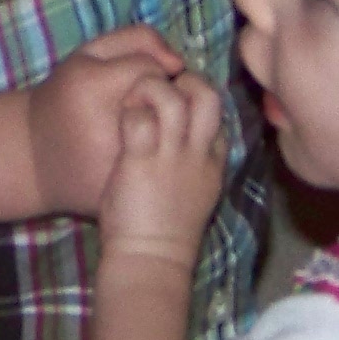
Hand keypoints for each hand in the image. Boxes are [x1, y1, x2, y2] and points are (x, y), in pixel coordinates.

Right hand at [28, 25, 185, 216]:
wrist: (34, 156)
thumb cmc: (67, 98)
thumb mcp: (90, 54)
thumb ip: (138, 40)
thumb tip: (178, 63)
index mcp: (96, 90)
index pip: (152, 70)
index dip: (149, 69)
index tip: (133, 79)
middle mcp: (110, 131)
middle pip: (169, 103)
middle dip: (163, 98)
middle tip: (144, 102)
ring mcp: (119, 168)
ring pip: (173, 136)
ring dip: (170, 126)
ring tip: (148, 125)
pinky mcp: (126, 192)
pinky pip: (164, 165)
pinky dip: (163, 154)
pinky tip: (142, 150)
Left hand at [100, 72, 227, 265]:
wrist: (150, 258)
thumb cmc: (166, 230)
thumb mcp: (199, 193)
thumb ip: (198, 163)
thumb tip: (189, 139)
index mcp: (213, 161)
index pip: (218, 113)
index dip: (197, 97)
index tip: (178, 100)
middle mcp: (197, 153)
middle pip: (208, 96)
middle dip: (185, 81)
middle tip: (161, 87)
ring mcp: (171, 156)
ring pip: (172, 98)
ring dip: (151, 89)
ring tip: (135, 99)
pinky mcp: (140, 161)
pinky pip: (138, 118)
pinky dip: (128, 110)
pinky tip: (120, 119)